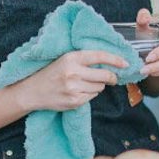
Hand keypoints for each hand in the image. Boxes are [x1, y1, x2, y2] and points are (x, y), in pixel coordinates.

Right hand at [9, 50, 127, 112]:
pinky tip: (79, 91)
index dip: (115, 59)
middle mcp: (73, 72)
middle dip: (112, 77)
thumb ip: (84, 60)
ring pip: (99, 87)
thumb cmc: (52, 73)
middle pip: (104, 75)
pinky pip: (92, 97)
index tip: (125, 63)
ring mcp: (74, 88)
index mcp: (72, 58)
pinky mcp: (74, 101)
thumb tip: (109, 64)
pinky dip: (90, 94)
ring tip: (84, 84)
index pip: (99, 56)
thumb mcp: (65, 60)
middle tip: (113, 78)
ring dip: (97, 86)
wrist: (33, 91)